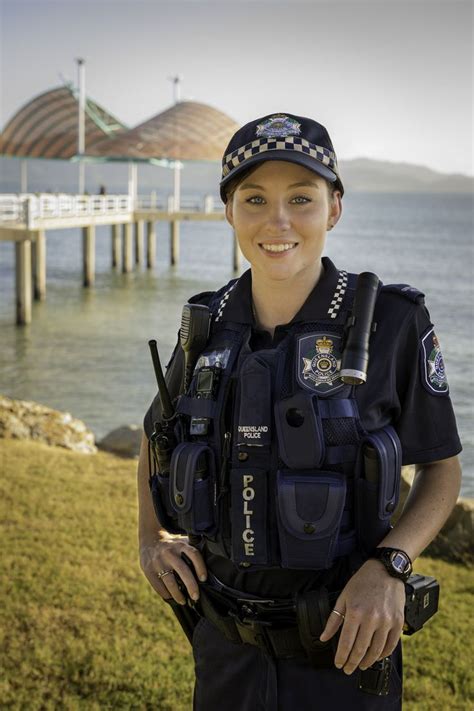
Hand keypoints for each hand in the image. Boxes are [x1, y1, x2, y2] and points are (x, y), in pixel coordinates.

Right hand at [139, 535, 207, 604]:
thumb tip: (211, 563)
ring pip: (170, 582)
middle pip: (183, 570)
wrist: (149, 539)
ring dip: (178, 594)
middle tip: (196, 597)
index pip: (194, 554)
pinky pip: (158, 586)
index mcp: (180, 545)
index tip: (204, 579)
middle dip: (191, 585)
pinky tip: (171, 597)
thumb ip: (193, 550)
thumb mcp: (182, 542)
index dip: (200, 567)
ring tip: (183, 601)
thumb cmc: (172, 545)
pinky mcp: (148, 570)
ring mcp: (158, 562)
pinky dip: (166, 594)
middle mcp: (169, 552)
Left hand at [319, 559, 404, 674]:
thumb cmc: (362, 582)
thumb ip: (333, 619)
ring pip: (376, 650)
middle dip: (352, 662)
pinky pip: (391, 645)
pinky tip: (376, 656)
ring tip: (361, 664)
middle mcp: (371, 618)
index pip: (346, 642)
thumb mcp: (343, 597)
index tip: (338, 664)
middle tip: (348, 669)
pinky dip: (383, 654)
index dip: (341, 656)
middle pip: (360, 649)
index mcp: (355, 612)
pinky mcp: (398, 622)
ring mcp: (386, 621)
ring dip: (367, 661)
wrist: (385, 570)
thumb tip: (324, 637)